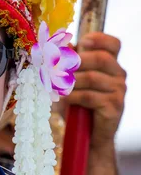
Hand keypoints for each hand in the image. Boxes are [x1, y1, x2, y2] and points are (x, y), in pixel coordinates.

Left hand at [62, 32, 125, 149]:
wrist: (88, 135)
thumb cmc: (77, 104)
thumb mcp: (70, 80)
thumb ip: (67, 62)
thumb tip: (60, 44)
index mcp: (111, 64)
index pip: (113, 44)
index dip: (99, 39)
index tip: (82, 42)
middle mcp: (119, 74)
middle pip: (101, 58)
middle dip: (77, 61)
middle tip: (58, 68)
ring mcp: (119, 90)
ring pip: (92, 77)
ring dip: (70, 81)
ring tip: (56, 86)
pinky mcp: (115, 106)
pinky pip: (90, 96)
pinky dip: (72, 96)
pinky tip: (63, 98)